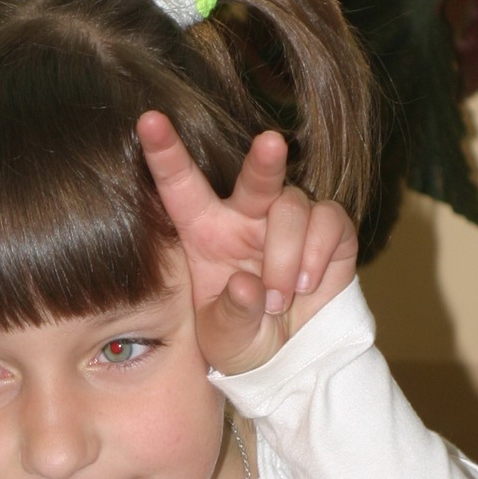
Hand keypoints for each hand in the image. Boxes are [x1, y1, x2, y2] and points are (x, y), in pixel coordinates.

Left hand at [139, 111, 357, 375]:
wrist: (293, 358)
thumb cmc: (245, 339)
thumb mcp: (225, 339)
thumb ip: (231, 315)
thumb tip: (247, 285)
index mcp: (204, 231)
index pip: (180, 185)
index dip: (165, 151)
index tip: (148, 120)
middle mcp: (246, 215)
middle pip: (255, 175)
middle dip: (264, 159)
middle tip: (270, 144)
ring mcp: (288, 218)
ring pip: (292, 207)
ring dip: (286, 256)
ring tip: (279, 299)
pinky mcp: (329, 228)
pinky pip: (328, 220)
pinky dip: (317, 254)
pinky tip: (307, 285)